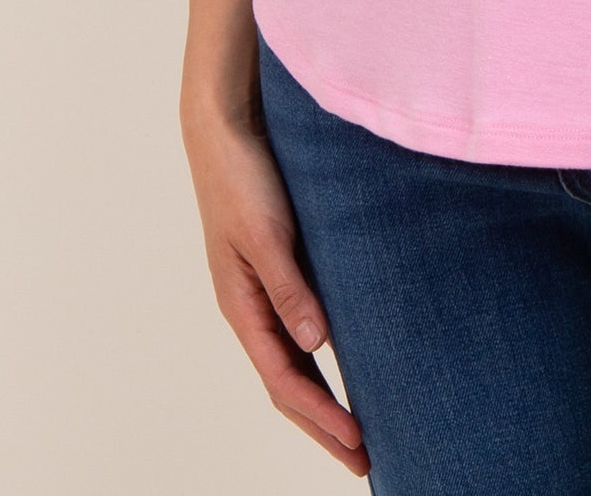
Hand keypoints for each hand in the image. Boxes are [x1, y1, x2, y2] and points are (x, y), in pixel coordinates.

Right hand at [182, 106, 369, 474]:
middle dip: (323, 426)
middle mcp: (251, 307)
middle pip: (288, 384)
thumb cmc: (242, 176)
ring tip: (359, 430)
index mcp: (242, 306)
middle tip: (366, 462)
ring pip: (294, 362)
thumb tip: (316, 346)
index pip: (285, 381)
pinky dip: (320, 362)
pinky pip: (298, 331)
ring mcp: (261, 290)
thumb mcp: (265, 232)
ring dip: (323, 401)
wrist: (224, 127)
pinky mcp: (277, 269)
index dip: (322, 417)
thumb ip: (289, 287)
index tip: (360, 443)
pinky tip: (343, 366)